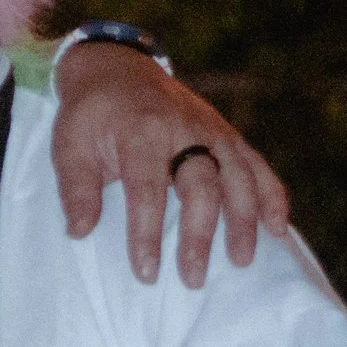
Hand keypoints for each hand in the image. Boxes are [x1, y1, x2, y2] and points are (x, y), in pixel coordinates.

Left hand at [51, 42, 289, 287]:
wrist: (117, 67)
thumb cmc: (91, 115)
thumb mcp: (69, 144)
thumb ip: (76, 188)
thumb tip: (79, 232)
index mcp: (141, 131)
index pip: (147, 189)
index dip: (147, 233)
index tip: (146, 272)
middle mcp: (184, 130)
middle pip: (201, 186)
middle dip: (199, 234)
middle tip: (193, 278)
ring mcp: (212, 131)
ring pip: (238, 177)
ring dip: (244, 221)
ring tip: (241, 260)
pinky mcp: (228, 135)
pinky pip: (258, 166)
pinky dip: (272, 197)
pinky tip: (278, 230)